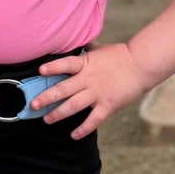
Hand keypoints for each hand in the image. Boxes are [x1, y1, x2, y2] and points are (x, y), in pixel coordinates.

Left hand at [31, 43, 150, 138]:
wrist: (141, 66)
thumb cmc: (120, 56)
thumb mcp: (100, 49)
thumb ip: (86, 47)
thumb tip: (78, 38)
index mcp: (86, 64)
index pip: (66, 64)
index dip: (53, 67)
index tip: (40, 71)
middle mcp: (88, 80)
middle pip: (63, 89)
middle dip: (46, 97)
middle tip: (33, 104)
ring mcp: (97, 94)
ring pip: (73, 106)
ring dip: (58, 114)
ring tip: (46, 119)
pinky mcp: (107, 106)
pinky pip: (93, 120)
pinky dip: (83, 129)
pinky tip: (73, 135)